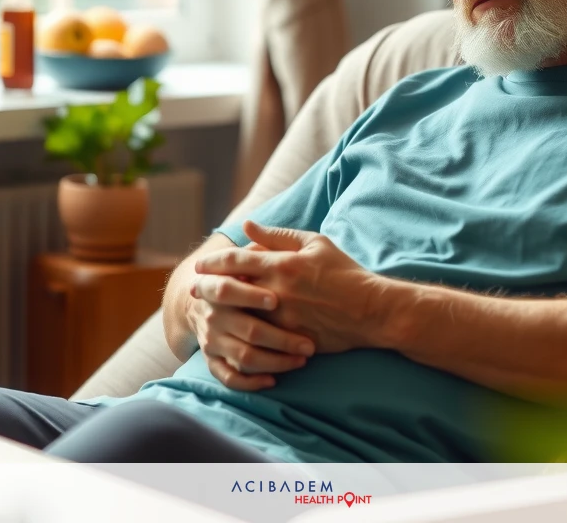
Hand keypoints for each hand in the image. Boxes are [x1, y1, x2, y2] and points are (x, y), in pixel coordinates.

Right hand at [188, 246, 315, 391]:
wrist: (203, 300)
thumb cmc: (249, 273)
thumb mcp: (263, 253)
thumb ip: (263, 241)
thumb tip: (248, 224)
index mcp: (222, 284)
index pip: (229, 287)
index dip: (251, 294)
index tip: (275, 301)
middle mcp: (214, 313)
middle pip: (247, 329)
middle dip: (280, 338)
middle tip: (307, 344)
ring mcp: (214, 338)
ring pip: (244, 357)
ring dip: (277, 361)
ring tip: (303, 358)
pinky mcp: (215, 358)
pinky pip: (228, 376)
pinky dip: (250, 382)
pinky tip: (273, 379)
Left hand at [194, 221, 385, 354]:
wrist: (370, 310)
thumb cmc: (344, 272)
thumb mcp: (315, 244)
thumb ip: (278, 235)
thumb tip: (247, 226)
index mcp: (282, 264)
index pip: (236, 260)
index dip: (214, 262)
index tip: (201, 264)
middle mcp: (277, 291)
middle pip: (229, 289)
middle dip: (207, 287)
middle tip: (196, 288)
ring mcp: (282, 318)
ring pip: (239, 315)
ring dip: (221, 311)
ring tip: (208, 310)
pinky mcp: (288, 339)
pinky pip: (257, 338)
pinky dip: (242, 333)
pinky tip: (232, 331)